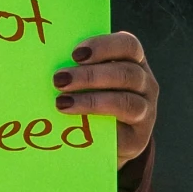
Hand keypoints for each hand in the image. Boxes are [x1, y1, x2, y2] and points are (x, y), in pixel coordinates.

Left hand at [52, 31, 156, 168]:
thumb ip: (76, 70)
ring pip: (125, 100)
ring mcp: (146, 110)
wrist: (102, 145)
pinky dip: (97, 122)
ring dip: (91, 100)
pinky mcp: (138, 136)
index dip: (104, 46)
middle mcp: (144, 83)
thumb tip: (46, 61)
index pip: (128, 46)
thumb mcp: (86, 83)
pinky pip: (121, 127)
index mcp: (133, 61)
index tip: (75, 54)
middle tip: (59, 80)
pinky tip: (76, 120)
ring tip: (61, 103)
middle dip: (90, 75)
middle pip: (126, 73)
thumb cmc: (88, 104)